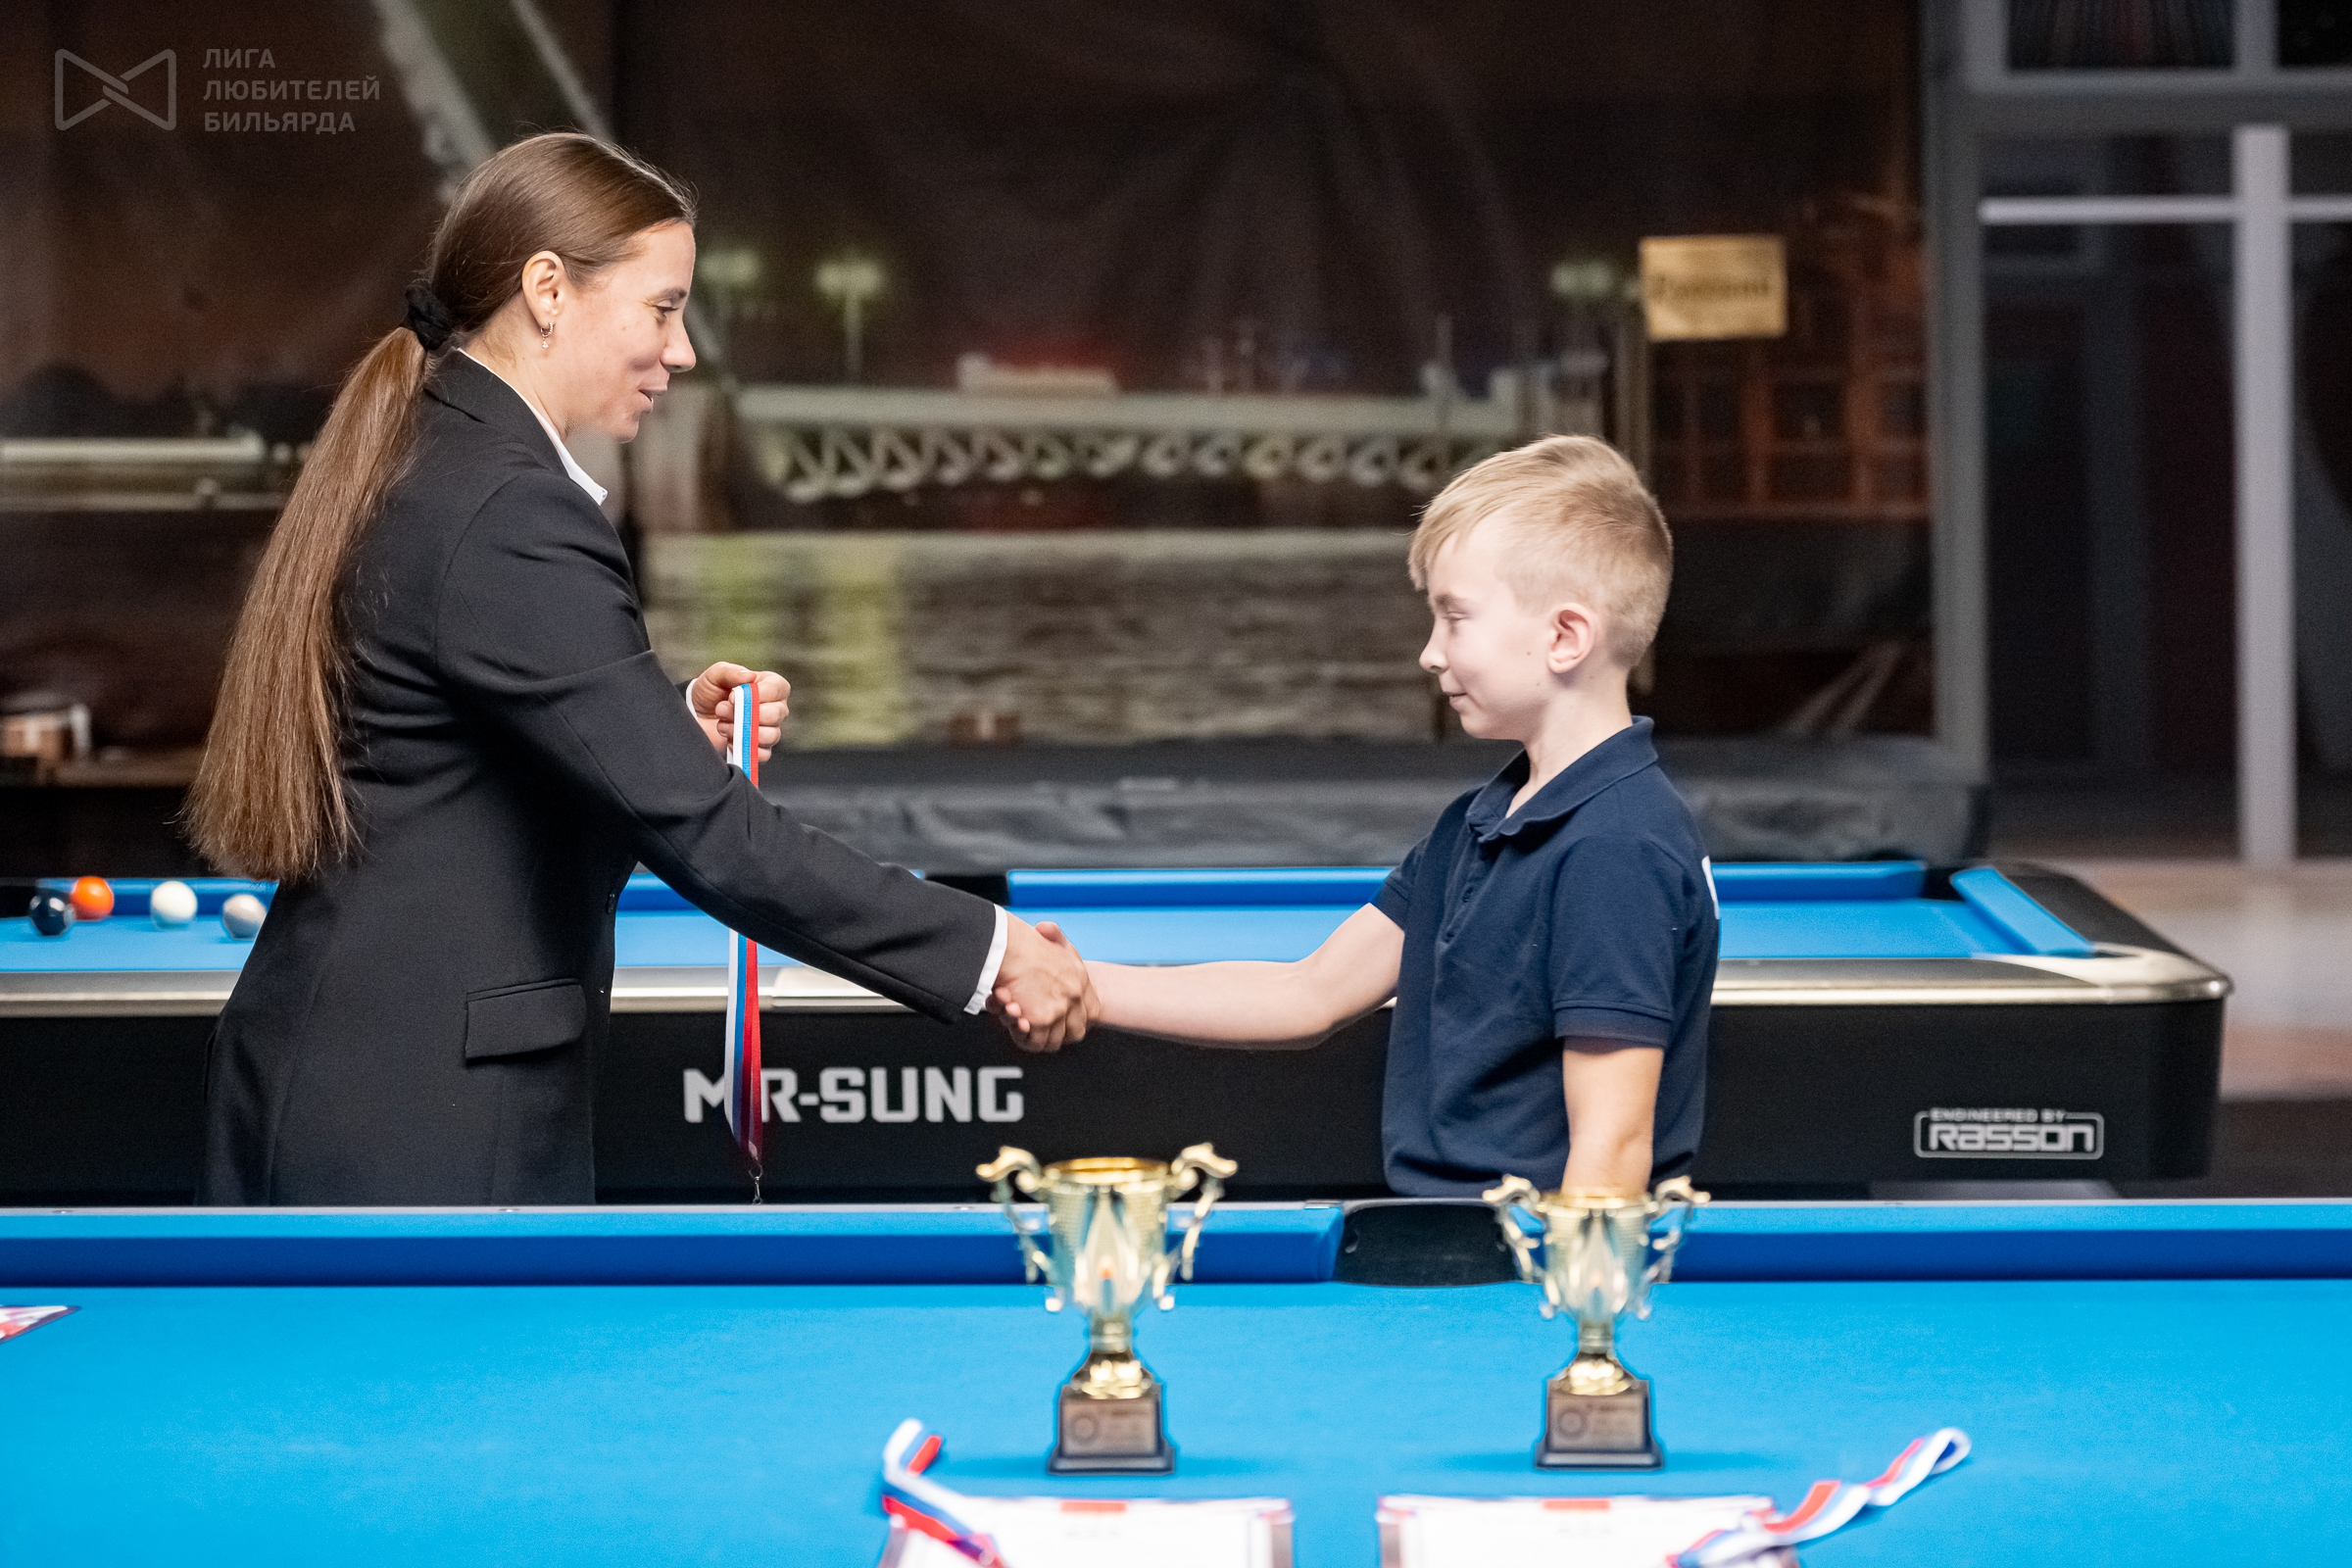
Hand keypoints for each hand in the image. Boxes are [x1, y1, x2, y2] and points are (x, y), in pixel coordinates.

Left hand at [688, 662, 789, 760]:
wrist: (695, 715)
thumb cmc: (709, 692)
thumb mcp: (715, 674)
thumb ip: (731, 671)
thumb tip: (749, 676)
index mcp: (769, 686)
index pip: (778, 689)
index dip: (757, 694)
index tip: (733, 696)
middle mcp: (774, 707)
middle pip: (776, 714)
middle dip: (745, 714)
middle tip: (723, 709)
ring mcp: (768, 729)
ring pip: (771, 735)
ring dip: (740, 730)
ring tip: (723, 724)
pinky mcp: (758, 748)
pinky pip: (763, 754)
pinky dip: (743, 747)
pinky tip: (730, 739)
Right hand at [987, 917, 1098, 1052]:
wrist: (1008, 946)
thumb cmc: (1022, 940)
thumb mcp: (1047, 934)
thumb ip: (1053, 935)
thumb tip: (1045, 929)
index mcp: (1080, 978)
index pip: (1092, 1011)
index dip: (1078, 1018)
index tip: (1063, 1019)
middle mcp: (1074, 996)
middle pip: (1076, 1031)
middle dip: (1057, 1033)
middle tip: (1038, 1026)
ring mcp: (1059, 1009)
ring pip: (1053, 1041)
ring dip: (1035, 1036)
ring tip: (1018, 1021)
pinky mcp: (1041, 1019)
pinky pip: (1034, 1042)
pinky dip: (1022, 1037)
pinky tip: (1012, 1022)